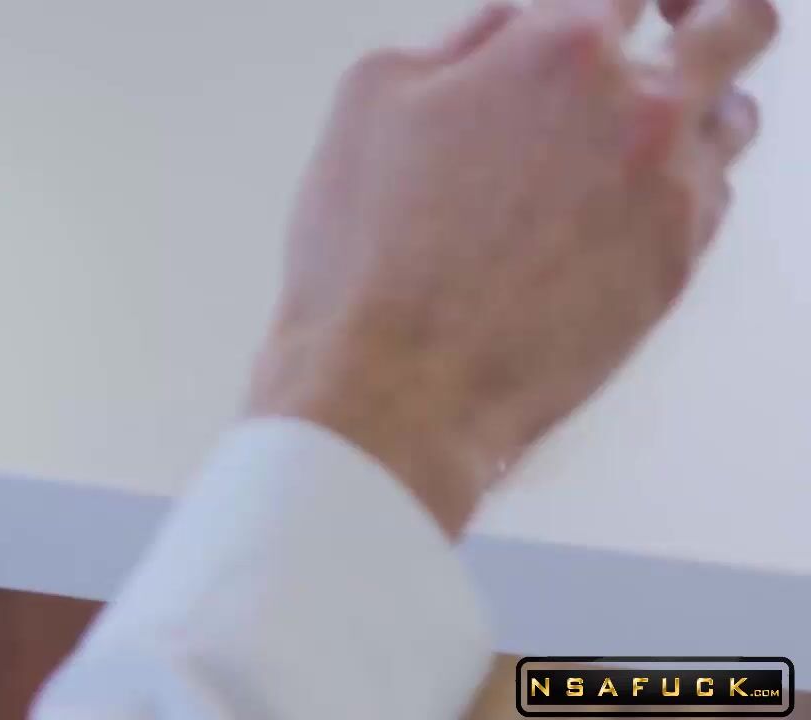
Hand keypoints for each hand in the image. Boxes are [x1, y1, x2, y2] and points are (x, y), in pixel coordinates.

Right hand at [245, 0, 777, 537]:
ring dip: (698, 107)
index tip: (619, 5)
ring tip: (645, 128)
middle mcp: (638, 110)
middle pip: (737, 25)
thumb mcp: (373, 98)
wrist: (395, 387)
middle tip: (685, 18)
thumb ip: (462, 39)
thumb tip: (509, 26)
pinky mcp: (675, 267)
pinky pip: (710, 200)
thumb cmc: (369, 255)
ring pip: (734, 118)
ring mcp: (669, 192)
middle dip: (711, 12)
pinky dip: (677, 188)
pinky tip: (618, 205)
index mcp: (560, 48)